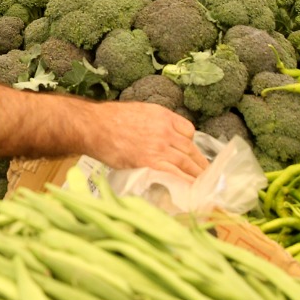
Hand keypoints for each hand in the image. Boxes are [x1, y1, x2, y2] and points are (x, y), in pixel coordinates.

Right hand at [86, 102, 207, 179]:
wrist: (94, 127)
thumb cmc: (108, 119)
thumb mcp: (137, 112)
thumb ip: (151, 123)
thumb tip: (154, 135)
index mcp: (163, 115)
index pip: (188, 131)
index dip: (190, 143)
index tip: (190, 152)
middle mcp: (165, 130)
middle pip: (190, 148)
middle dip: (199, 162)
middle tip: (206, 172)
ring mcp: (160, 146)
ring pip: (186, 162)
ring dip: (196, 174)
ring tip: (203, 184)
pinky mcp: (151, 162)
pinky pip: (175, 173)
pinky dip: (185, 181)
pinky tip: (190, 188)